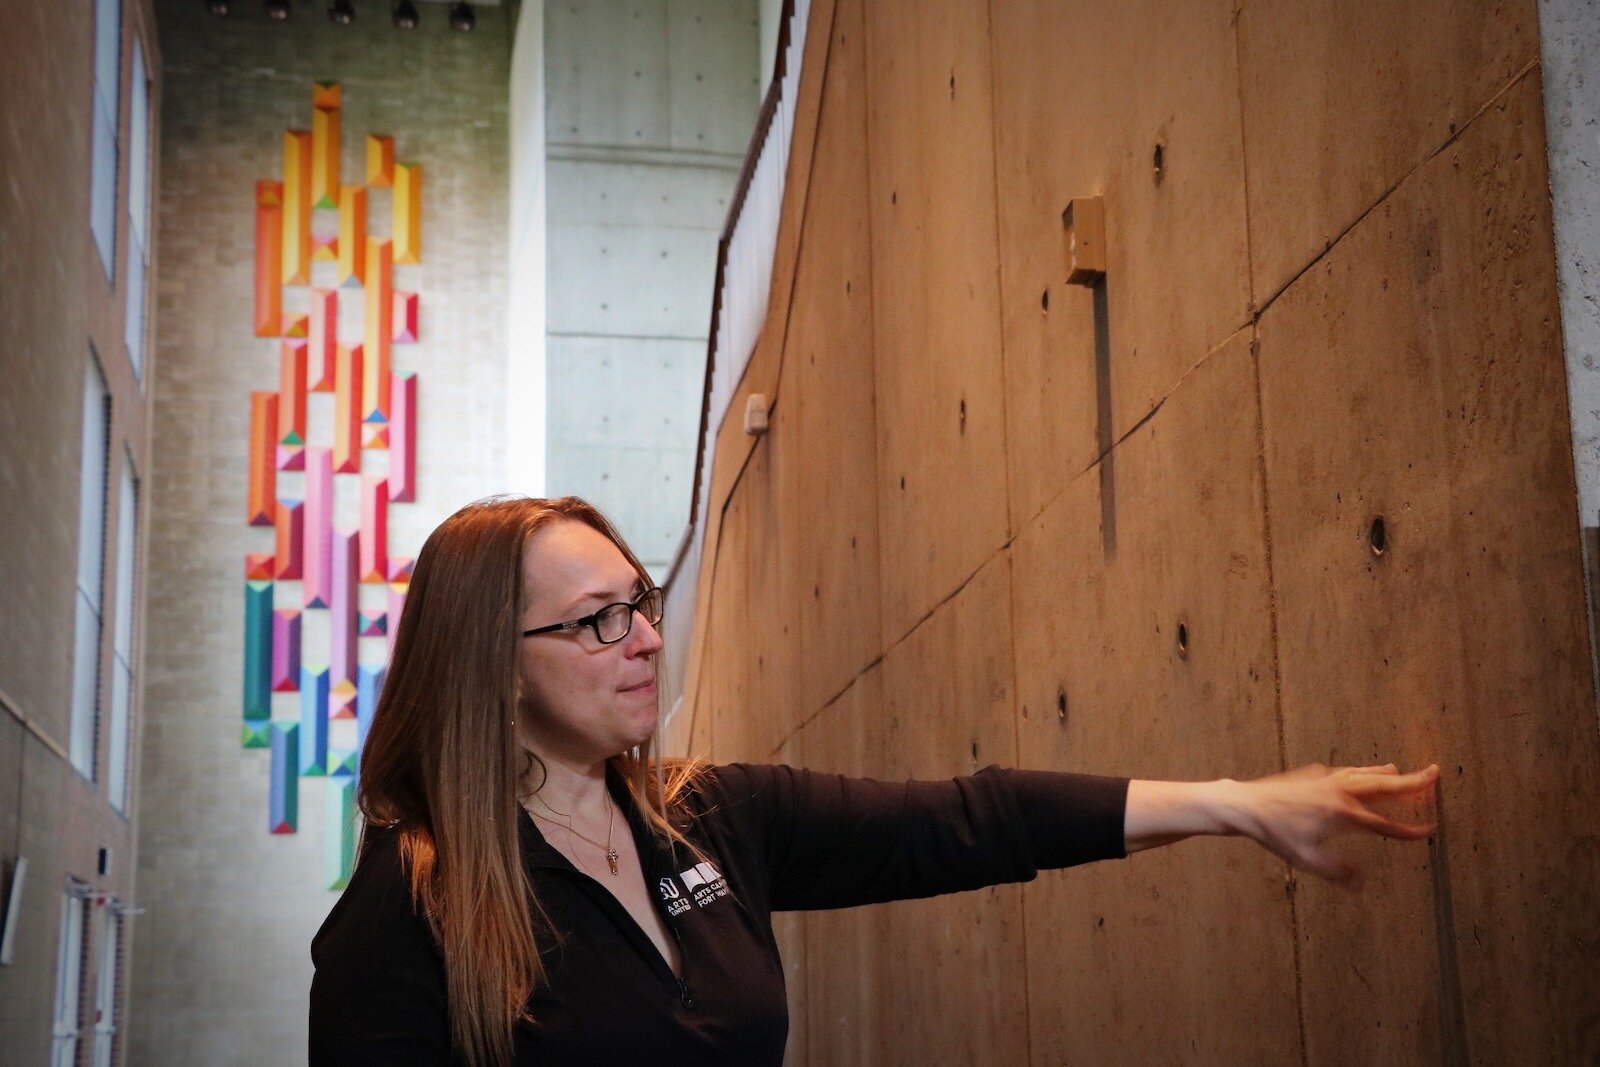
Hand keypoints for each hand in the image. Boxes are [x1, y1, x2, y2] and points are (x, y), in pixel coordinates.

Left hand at [1227, 762, 1439, 886]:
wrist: (1247, 805)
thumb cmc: (1275, 834)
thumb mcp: (1307, 859)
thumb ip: (1337, 872)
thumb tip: (1361, 884)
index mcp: (1344, 814)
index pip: (1386, 824)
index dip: (1410, 830)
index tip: (1431, 830)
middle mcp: (1340, 792)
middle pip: (1385, 785)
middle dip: (1414, 781)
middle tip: (1435, 773)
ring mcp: (1327, 780)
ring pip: (1366, 774)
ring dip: (1387, 774)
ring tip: (1402, 771)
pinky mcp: (1314, 775)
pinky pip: (1347, 772)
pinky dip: (1362, 772)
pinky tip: (1360, 774)